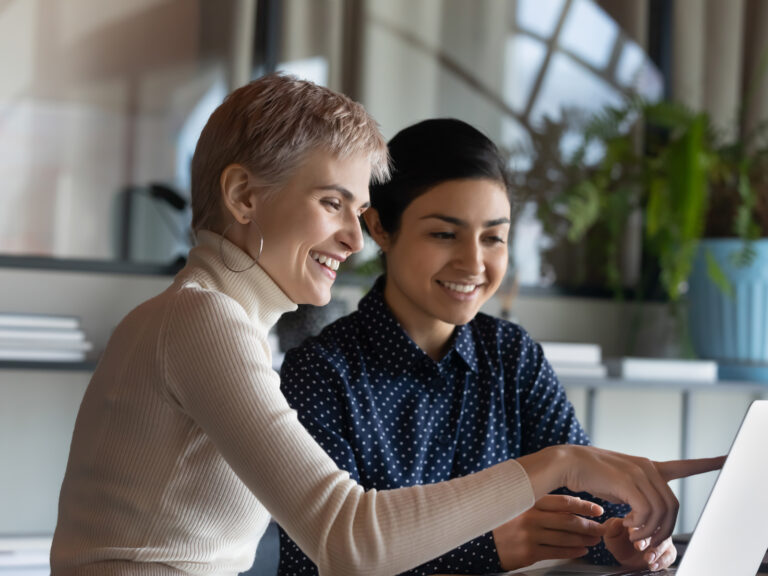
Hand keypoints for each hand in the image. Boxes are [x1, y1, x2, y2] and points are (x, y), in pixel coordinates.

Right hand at [493, 494, 603, 570]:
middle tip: (601, 528)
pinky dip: (573, 551)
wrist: (482, 541)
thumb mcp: (520, 505)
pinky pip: (557, 552)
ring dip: (584, 539)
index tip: (598, 510)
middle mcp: (530, 517)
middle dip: (589, 525)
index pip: (563, 502)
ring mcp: (529, 535)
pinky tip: (582, 550)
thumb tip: (575, 503)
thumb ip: (543, 503)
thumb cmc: (504, 521)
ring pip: (565, 537)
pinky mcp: (529, 553)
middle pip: (567, 521)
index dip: (584, 506)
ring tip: (595, 539)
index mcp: (529, 501)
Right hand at [518, 446, 724, 546]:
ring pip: (662, 511)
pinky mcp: (629, 482)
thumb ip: (635, 493)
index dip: (706, 464)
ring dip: (650, 531)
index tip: (726, 459)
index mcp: (648, 467)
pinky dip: (640, 525)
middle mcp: (648, 468)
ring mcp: (640, 473)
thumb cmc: (588, 474)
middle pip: (673, 506)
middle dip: (665, 531)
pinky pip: (646, 512)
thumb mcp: (618, 483)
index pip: (684, 465)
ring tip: (635, 537)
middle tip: (648, 544)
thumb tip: (643, 516)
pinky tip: (627, 526)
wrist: (566, 463)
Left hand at [602, 517, 676, 570]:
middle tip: (639, 546)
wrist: (626, 559)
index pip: (642, 518)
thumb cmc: (619, 543)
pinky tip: (653, 565)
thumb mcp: (610, 535)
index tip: (631, 535)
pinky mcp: (667, 551)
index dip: (637, 527)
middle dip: (647, 539)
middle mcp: (653, 527)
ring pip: (665, 542)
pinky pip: (670, 555)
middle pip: (655, 530)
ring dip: (656, 551)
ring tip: (647, 558)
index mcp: (639, 519)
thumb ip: (611, 528)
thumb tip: (617, 522)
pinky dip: (662, 561)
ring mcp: (661, 539)